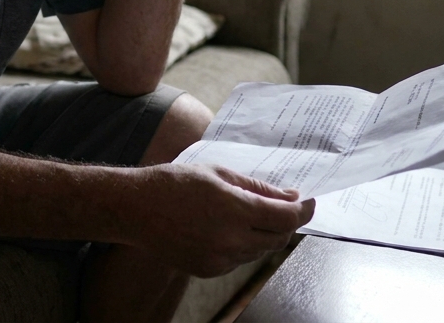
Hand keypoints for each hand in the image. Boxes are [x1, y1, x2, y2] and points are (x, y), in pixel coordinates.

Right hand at [131, 163, 314, 277]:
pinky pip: (239, 260)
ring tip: (248, 214)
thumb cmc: (173, 184)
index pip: (286, 217)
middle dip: (286, 222)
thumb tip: (288, 195)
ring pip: (260, 250)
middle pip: (278, 238)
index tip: (308, 201)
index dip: (303, 210)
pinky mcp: (209, 270)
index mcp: (235, 210)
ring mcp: (220, 259)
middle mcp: (231, 240)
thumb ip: (256, 187)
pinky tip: (225, 229)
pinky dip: (243, 245)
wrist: (136, 210)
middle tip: (282, 206)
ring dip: (264, 234)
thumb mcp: (218, 173)